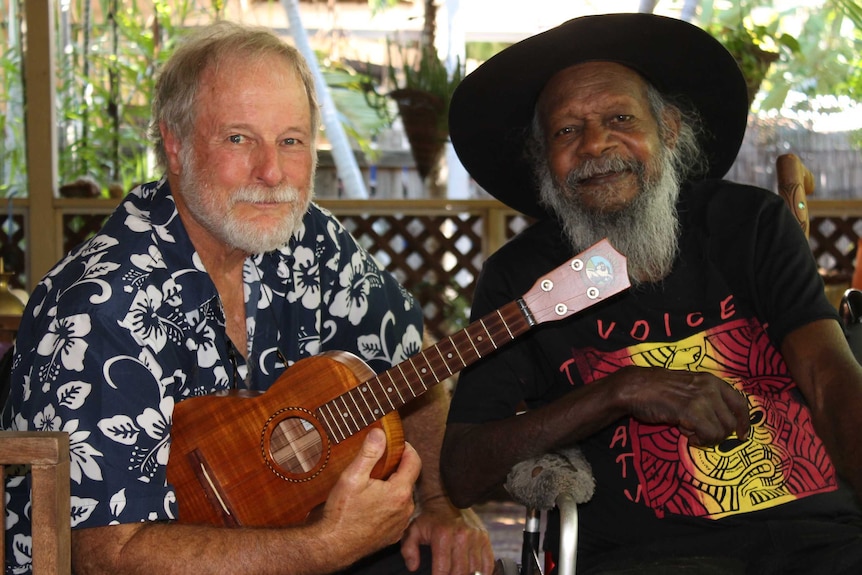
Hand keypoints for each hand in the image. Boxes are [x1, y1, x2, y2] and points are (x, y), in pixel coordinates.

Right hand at [322, 428, 421, 557]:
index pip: (415, 462)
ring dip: (392, 489)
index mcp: (399, 492)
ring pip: (402, 498)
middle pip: (408, 480)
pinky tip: (371, 505)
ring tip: (373, 485)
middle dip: (396, 469)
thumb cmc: (342, 513)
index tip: (398, 444)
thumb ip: (369, 453)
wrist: (333, 546)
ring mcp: (400, 524)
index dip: (407, 449)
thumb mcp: (352, 477)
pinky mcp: (393, 535)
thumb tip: (380, 433)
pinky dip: (388, 506)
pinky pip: (396, 514)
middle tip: (379, 464)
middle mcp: (405, 509)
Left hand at [400, 497, 493, 574]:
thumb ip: (409, 550)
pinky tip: (472, 573)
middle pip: (460, 572)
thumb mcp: (412, 531)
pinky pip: (488, 563)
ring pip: (475, 570)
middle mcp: (462, 536)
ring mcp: (475, 537)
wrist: (444, 498)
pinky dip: (482, 572)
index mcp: (443, 536)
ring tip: (457, 574)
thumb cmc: (428, 518)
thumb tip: (413, 567)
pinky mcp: (484, 537)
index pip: (443, 570)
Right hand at [615, 366, 749, 445]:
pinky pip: (708, 435)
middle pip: (731, 422)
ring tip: (689, 431)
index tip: (742, 434)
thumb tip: (724, 419)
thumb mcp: (690, 387)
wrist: (637, 388)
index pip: (740, 403)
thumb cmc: (659, 389)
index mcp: (712, 381)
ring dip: (706, 437)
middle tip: (699, 433)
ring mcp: (702, 399)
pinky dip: (699, 440)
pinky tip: (685, 433)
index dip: (744, 422)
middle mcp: (711, 388)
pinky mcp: (691, 411)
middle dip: (718, 434)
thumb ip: (708, 398)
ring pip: (721, 431)